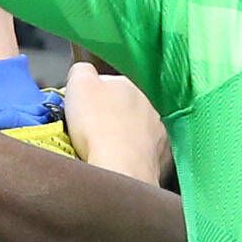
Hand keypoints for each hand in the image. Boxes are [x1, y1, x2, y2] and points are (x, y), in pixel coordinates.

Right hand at [60, 60, 170, 186]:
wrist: (119, 170)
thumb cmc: (97, 126)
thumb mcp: (78, 83)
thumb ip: (81, 70)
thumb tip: (83, 72)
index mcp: (128, 83)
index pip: (106, 83)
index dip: (89, 97)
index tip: (78, 111)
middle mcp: (149, 104)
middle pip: (123, 107)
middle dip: (109, 116)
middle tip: (89, 132)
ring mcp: (159, 132)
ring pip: (137, 129)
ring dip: (124, 136)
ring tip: (105, 151)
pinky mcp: (163, 157)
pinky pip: (146, 153)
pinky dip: (135, 157)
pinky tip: (120, 164)